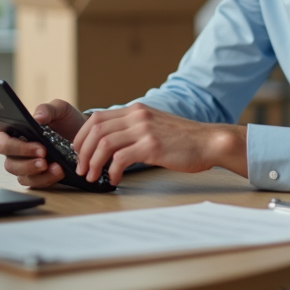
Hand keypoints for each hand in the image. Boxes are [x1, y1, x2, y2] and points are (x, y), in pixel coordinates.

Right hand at [0, 99, 86, 188]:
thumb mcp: (60, 109)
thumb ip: (47, 109)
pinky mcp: (37, 177)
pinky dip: (47, 179)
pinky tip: (59, 171)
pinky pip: (36, 183)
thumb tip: (37, 117)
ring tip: (55, 167)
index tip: (35, 144)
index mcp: (12, 132)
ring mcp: (25, 166)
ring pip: (21, 176)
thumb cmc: (65, 121)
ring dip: (37, 173)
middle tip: (44, 155)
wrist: (83, 136)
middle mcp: (15, 151)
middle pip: (9, 163)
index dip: (12, 146)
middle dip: (27, 162)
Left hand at [71, 103, 246, 185]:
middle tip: (82, 169)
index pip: (97, 118)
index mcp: (136, 110)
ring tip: (93, 176)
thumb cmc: (184, 140)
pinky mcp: (152, 146)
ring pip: (104, 144)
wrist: (209, 142)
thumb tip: (111, 145)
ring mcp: (145, 130)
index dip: (82, 136)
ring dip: (93, 163)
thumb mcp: (155, 125)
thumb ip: (135, 129)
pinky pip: (120, 158)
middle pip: (96, 130)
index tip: (79, 152)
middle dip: (83, 152)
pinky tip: (113, 179)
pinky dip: (111, 171)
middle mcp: (138, 116)